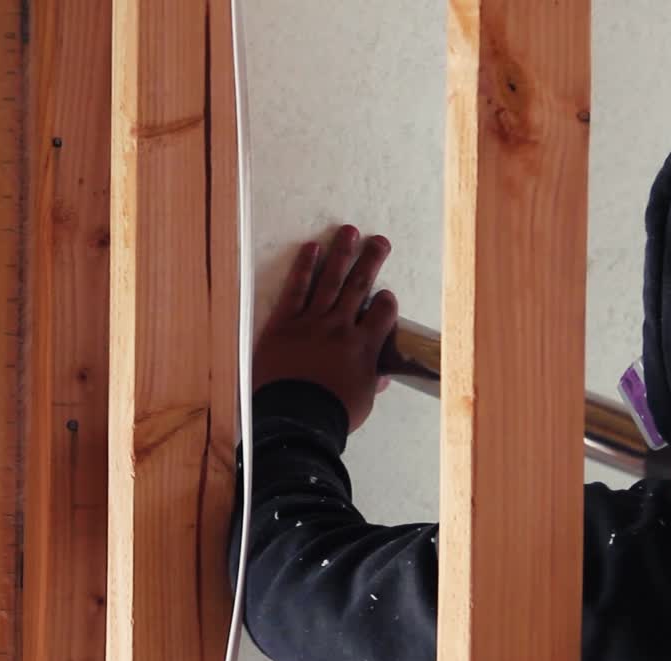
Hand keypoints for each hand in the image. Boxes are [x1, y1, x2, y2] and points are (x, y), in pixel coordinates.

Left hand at [254, 225, 398, 432]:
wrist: (294, 418)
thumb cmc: (332, 414)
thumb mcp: (362, 400)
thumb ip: (371, 381)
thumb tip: (380, 377)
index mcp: (363, 346)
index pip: (382, 313)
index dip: (386, 302)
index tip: (386, 296)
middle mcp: (340, 327)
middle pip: (359, 286)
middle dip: (371, 261)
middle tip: (379, 241)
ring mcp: (311, 322)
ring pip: (330, 280)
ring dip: (341, 254)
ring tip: (349, 231)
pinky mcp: (284, 323)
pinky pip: (296, 289)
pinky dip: (304, 267)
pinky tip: (311, 248)